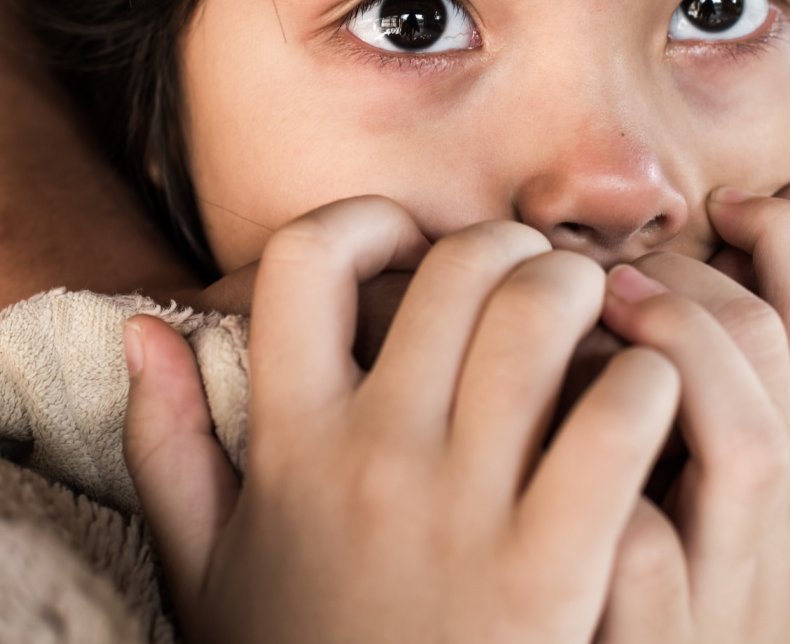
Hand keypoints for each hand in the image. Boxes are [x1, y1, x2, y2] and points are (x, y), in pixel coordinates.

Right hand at [122, 196, 678, 643]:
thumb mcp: (204, 569)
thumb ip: (166, 446)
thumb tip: (141, 329)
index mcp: (290, 445)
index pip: (306, 261)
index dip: (365, 221)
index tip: (407, 242)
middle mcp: (372, 459)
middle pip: (457, 268)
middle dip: (510, 247)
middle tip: (535, 277)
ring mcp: (463, 511)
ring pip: (540, 317)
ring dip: (584, 291)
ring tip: (600, 317)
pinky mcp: (551, 569)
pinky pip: (618, 417)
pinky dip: (647, 380)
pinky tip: (648, 397)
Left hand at [595, 188, 789, 643]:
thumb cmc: (722, 632)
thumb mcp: (759, 537)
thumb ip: (738, 424)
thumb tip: (717, 291)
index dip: (785, 246)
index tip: (730, 203)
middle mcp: (784, 532)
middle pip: (777, 358)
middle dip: (700, 283)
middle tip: (621, 264)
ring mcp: (729, 593)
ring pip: (744, 436)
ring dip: (677, 353)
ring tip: (601, 312)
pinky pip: (645, 551)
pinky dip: (615, 486)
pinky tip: (551, 449)